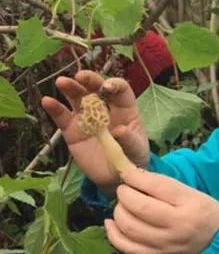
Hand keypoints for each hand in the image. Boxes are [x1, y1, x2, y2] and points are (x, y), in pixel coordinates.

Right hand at [41, 70, 149, 192]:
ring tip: (62, 82)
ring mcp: (87, 118)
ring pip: (78, 99)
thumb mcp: (136, 150)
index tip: (107, 87)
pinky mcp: (73, 131)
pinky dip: (55, 109)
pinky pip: (62, 117)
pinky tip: (47, 101)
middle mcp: (105, 109)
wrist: (115, 177)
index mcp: (125, 109)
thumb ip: (129, 140)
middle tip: (81, 76)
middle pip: (97, 89)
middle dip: (90, 80)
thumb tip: (120, 130)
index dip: (114, 84)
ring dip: (70, 88)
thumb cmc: (132, 158)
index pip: (120, 90)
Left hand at [105, 169, 218, 253]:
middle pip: (140, 208)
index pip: (157, 187)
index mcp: (190, 203)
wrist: (217, 243)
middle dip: (125, 194)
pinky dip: (114, 235)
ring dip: (119, 212)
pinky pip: (128, 248)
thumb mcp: (192, 193)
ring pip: (130, 228)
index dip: (136, 177)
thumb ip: (165, 186)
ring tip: (122, 204)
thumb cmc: (205, 212)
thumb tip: (134, 175)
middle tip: (124, 189)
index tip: (126, 172)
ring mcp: (165, 243)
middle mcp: (177, 225)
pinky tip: (110, 223)